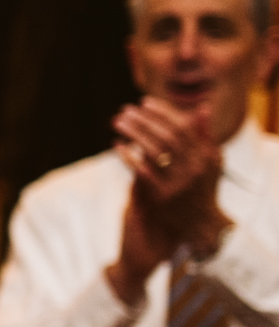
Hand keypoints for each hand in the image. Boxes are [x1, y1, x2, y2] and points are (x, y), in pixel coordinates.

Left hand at [112, 97, 229, 251]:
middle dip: (145, 120)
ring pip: (154, 150)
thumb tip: (202, 107)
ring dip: (134, 133)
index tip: (145, 102)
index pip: (184, 127)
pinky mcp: (163, 196)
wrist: (199, 224)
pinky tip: (117, 145)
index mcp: (207, 156)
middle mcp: (195, 168)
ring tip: (118, 122)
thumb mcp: (210, 162)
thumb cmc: (202, 187)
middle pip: (167, 136)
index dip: (163, 112)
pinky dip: (129, 156)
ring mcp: (179, 183)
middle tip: (125, 109)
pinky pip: (142, 171)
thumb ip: (204, 136)